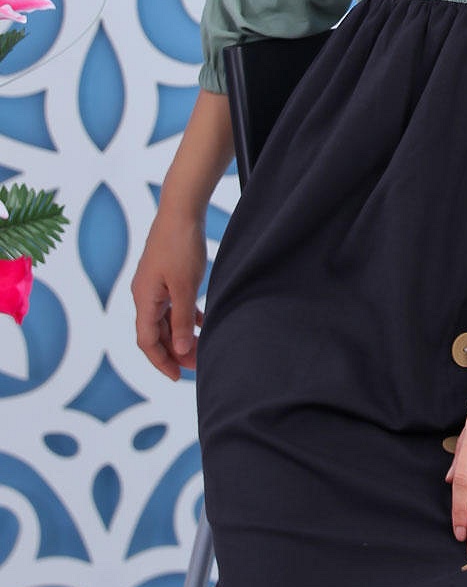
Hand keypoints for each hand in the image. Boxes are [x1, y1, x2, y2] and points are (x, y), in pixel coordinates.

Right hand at [132, 207, 206, 380]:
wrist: (180, 210)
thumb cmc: (181, 246)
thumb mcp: (184, 287)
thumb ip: (182, 320)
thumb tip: (181, 350)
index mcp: (144, 299)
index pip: (148, 341)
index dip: (162, 361)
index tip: (180, 376)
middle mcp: (144, 295)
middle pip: (156, 333)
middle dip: (175, 352)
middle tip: (197, 365)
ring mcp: (154, 285)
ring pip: (166, 319)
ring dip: (181, 335)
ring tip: (201, 347)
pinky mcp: (165, 275)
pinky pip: (172, 304)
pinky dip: (185, 316)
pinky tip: (202, 321)